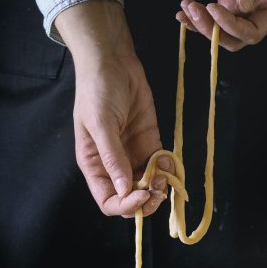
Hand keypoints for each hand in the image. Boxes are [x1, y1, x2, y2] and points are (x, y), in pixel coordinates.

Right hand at [55, 0, 172, 215]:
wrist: (113, 62)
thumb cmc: (97, 91)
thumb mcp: (101, 124)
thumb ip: (113, 157)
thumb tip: (124, 189)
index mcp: (95, 165)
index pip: (108, 200)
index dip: (125, 205)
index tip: (141, 195)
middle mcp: (114, 165)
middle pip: (130, 198)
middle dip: (145, 200)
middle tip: (158, 190)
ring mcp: (133, 154)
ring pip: (148, 185)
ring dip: (159, 186)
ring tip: (166, 174)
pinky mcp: (150, 142)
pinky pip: (161, 165)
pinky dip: (169, 169)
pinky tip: (171, 161)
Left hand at [176, 0, 266, 50]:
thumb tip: (243, 5)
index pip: (253, 32)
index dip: (232, 26)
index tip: (213, 7)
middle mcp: (261, 13)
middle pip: (234, 38)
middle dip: (212, 30)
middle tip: (193, 12)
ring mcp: (245, 7)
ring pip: (222, 29)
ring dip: (201, 23)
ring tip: (185, 8)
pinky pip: (215, 15)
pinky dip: (199, 16)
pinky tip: (183, 11)